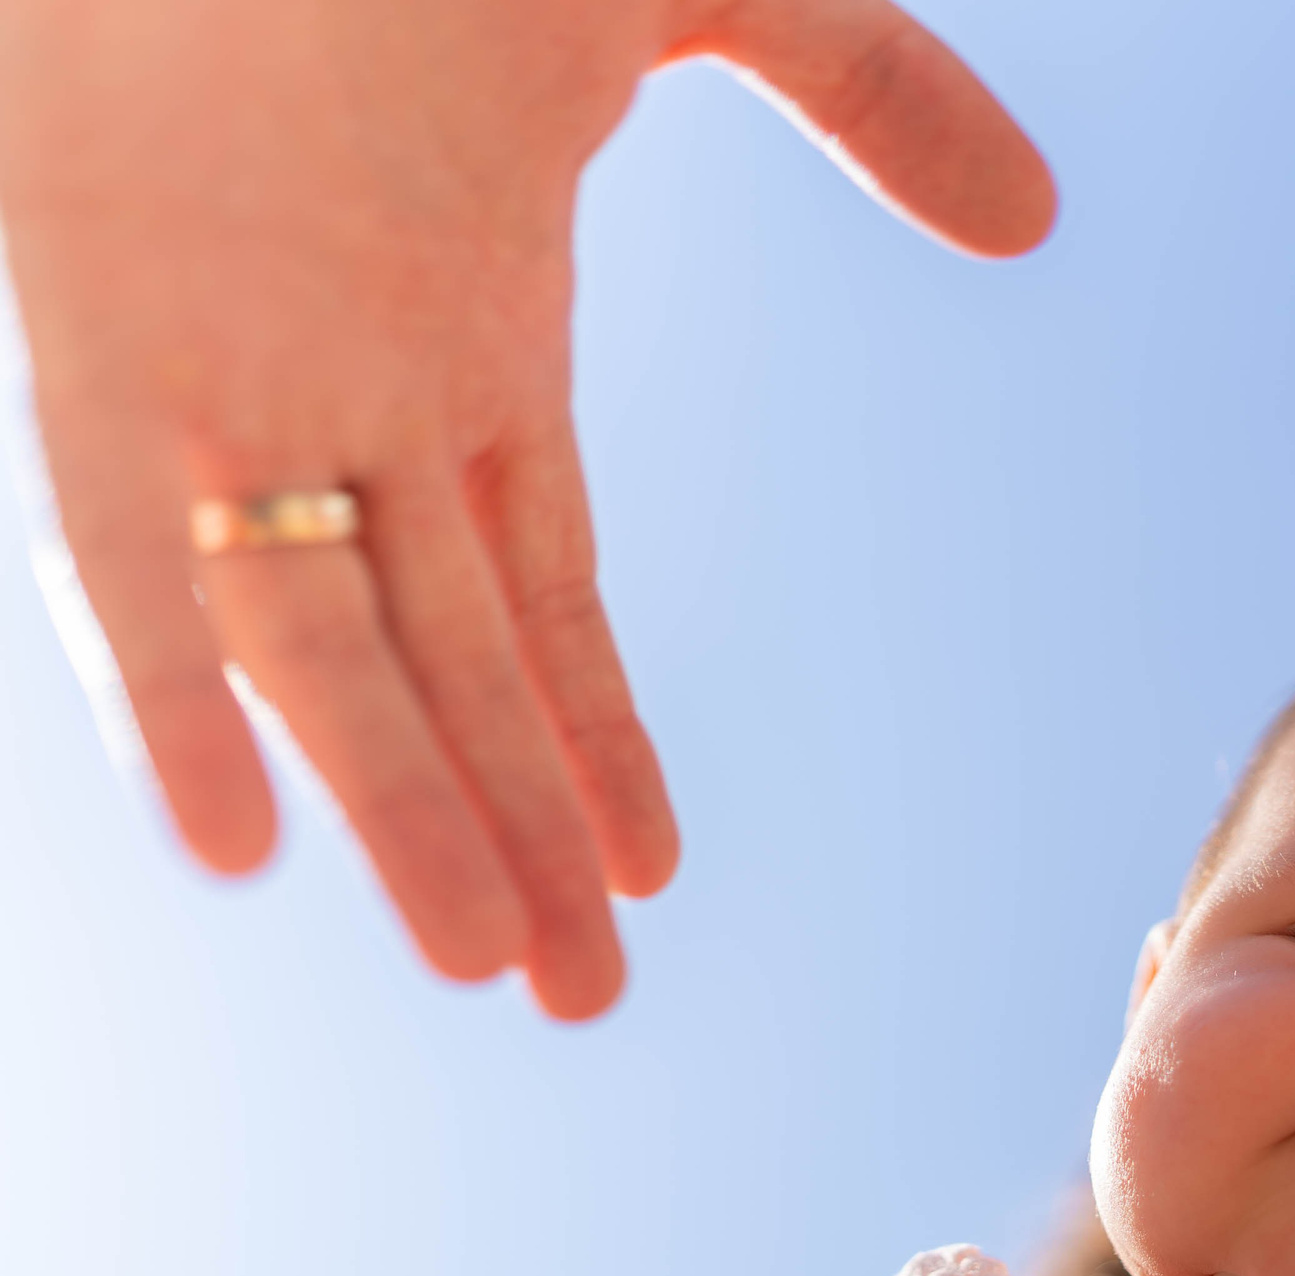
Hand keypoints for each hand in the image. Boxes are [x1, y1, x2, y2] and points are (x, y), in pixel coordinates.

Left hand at [0, 0, 1053, 1016]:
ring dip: (410, 816)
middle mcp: (354, 378)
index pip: (540, 578)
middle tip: (578, 1005)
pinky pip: (134, 539)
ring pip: (327, 645)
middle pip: (453, 657)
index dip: (591, 727)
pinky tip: (233, 846)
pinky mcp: (101, 307)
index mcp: (468, 315)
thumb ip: (867, 92)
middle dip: (514, 832)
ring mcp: (234, 355)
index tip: (645, 869)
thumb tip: (1034, 213)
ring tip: (492, 976)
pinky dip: (173, 693)